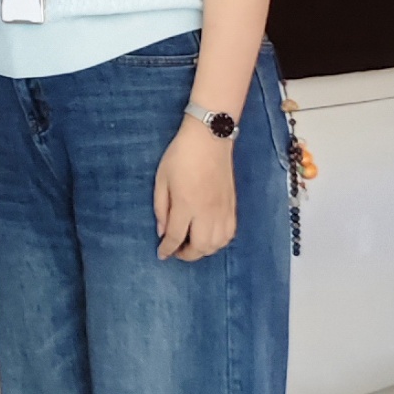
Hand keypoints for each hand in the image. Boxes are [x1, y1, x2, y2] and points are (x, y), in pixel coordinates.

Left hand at [154, 114, 237, 261]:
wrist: (210, 138)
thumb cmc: (181, 155)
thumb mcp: (161, 179)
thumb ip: (161, 207)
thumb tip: (162, 231)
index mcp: (185, 204)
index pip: (176, 237)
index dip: (168, 249)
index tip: (162, 255)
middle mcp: (206, 212)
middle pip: (201, 247)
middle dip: (187, 255)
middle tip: (176, 250)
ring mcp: (222, 210)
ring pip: (218, 244)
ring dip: (204, 250)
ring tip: (192, 243)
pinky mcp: (233, 206)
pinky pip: (229, 234)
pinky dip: (219, 242)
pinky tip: (210, 236)